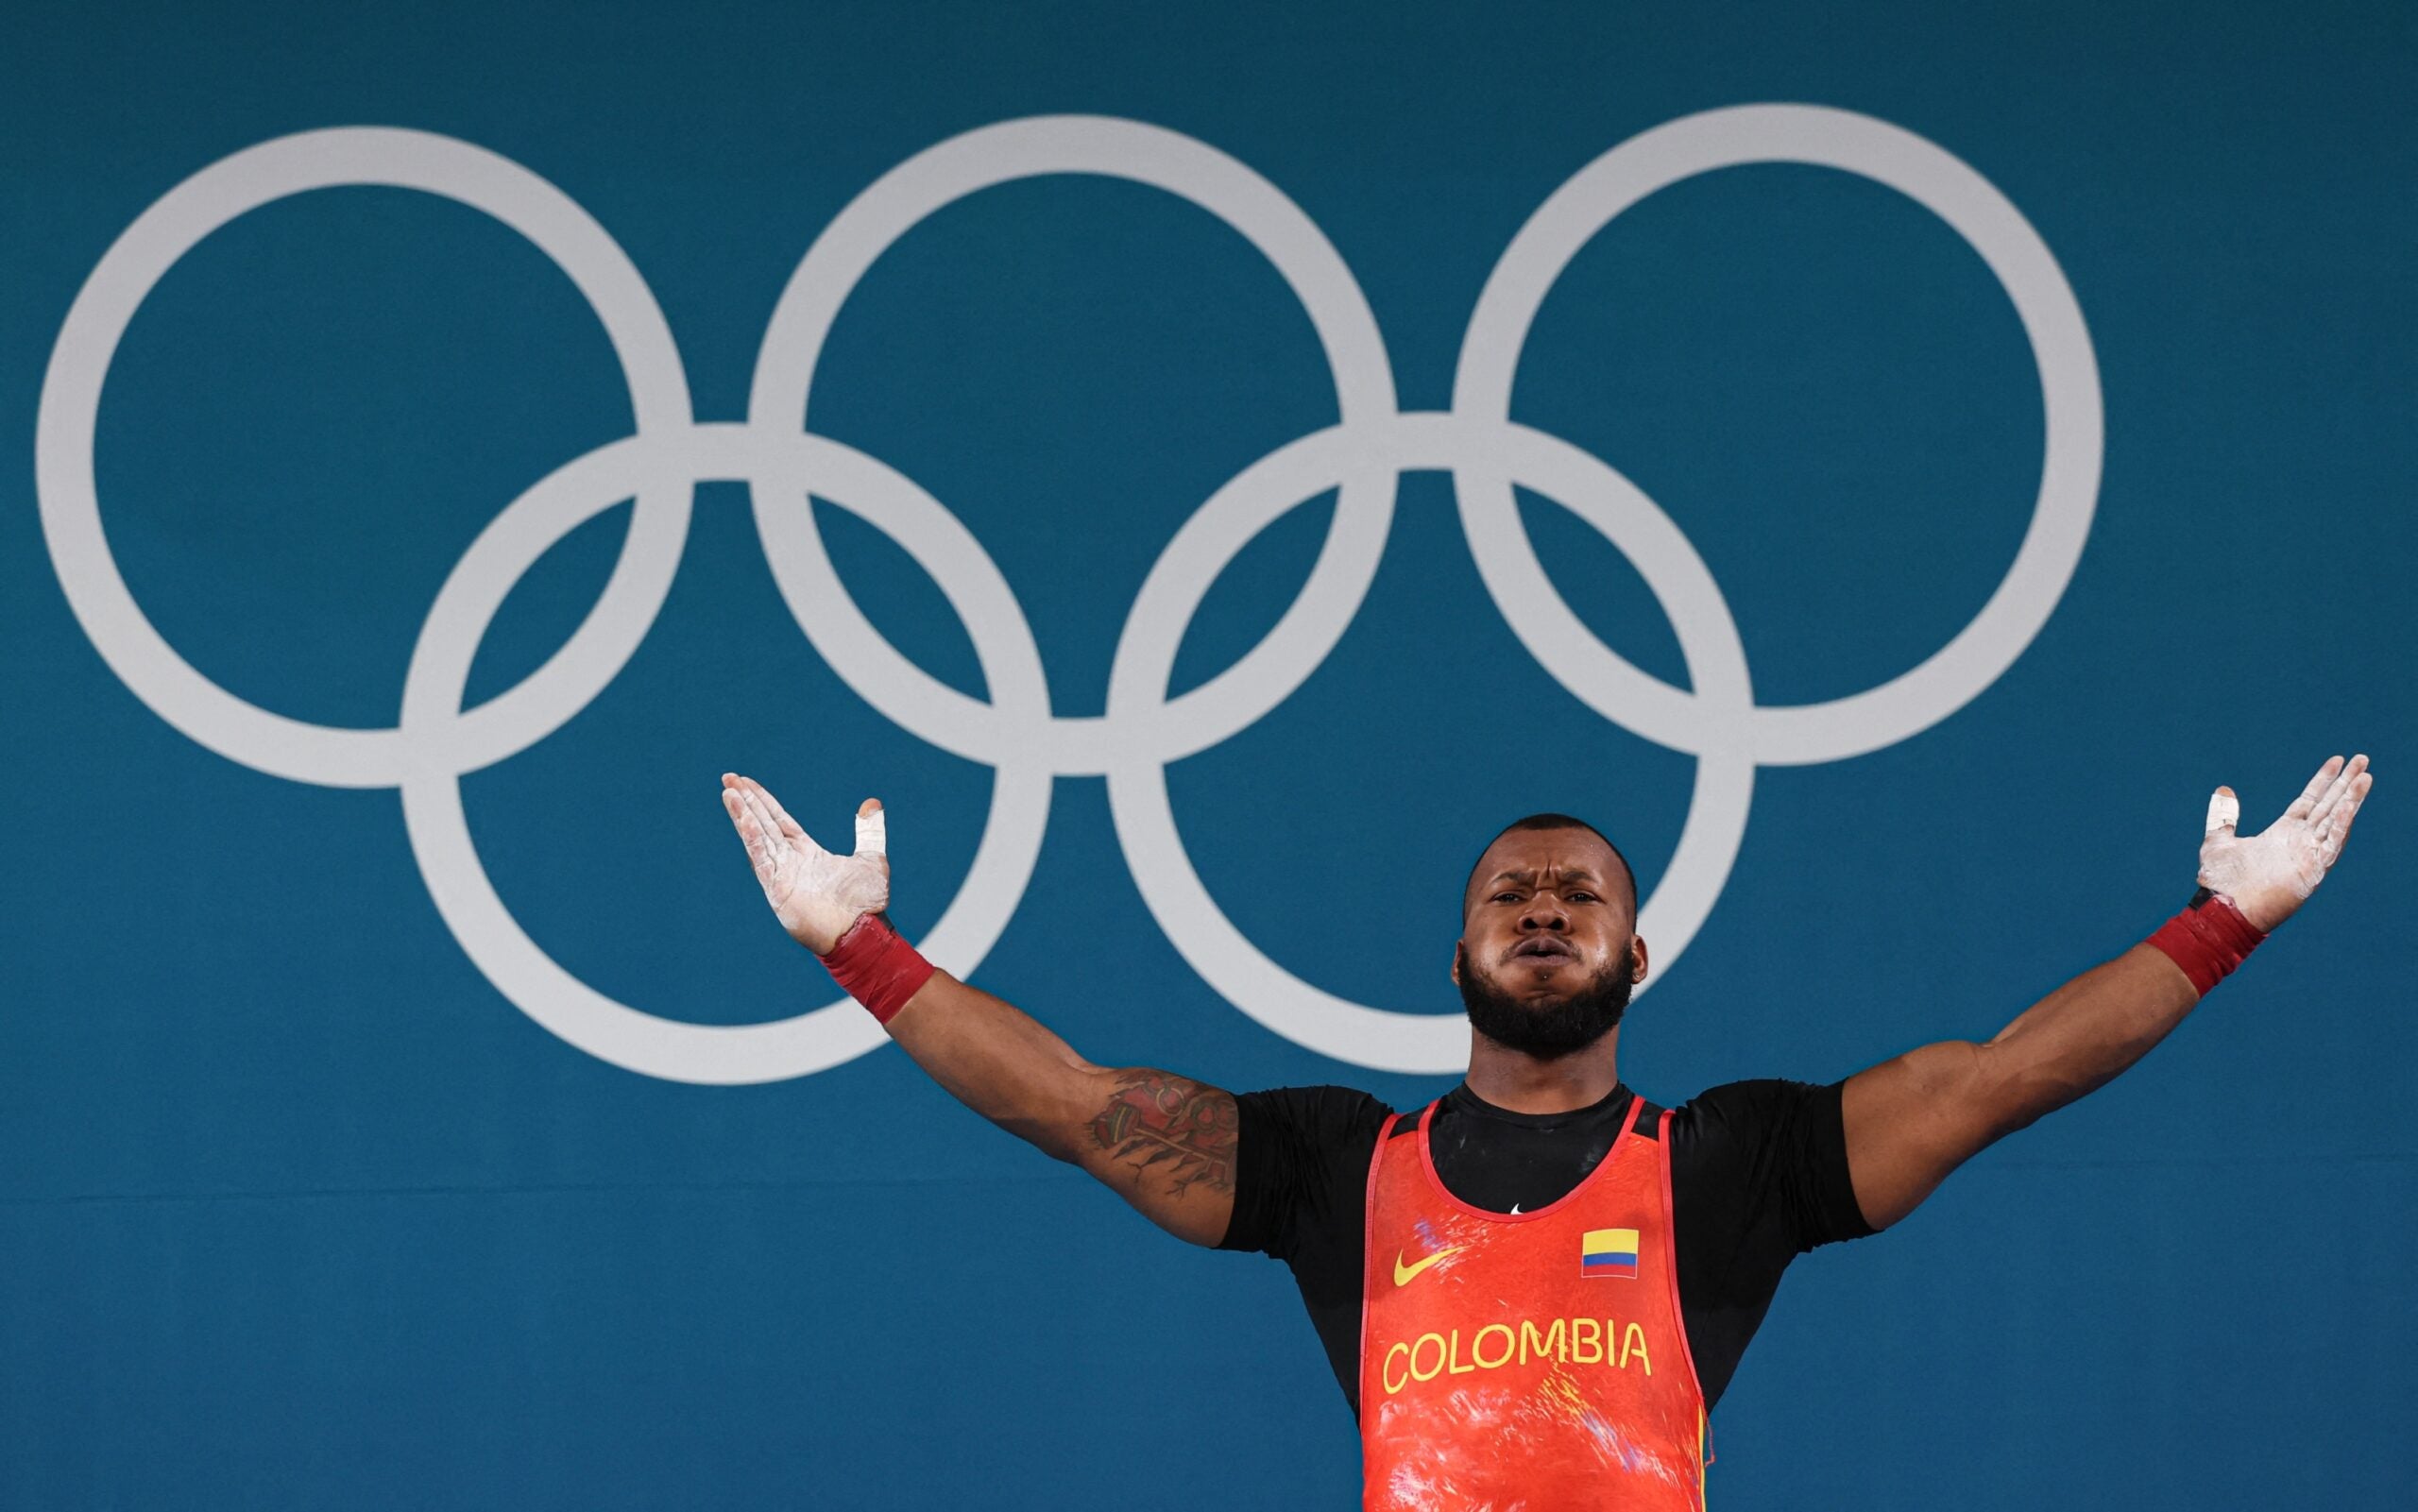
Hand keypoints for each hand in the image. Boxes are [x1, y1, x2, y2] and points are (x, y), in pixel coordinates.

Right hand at [720, 774, 890, 953]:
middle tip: (728, 777)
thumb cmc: (866, 903)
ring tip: (728, 791)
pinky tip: (742, 818)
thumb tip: (872, 804)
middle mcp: (790, 861)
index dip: (763, 801)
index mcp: (808, 853)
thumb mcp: (872, 858)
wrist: (862, 933)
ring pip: (757, 837)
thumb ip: (869, 831)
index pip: (780, 820)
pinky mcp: (777, 889)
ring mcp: (781, 875)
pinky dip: (751, 837)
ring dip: (742, 814)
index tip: (746, 783)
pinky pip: (761, 858)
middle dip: (746, 801)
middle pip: (763, 823)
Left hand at [2198, 754, 2371, 931]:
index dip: (2324, 781)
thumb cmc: (2221, 883)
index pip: (2309, 800)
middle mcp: (2299, 841)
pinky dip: (2341, 824)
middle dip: (2346, 783)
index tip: (2337, 760)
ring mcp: (2308, 855)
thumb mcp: (2217, 841)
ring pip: (2336, 821)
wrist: (2223, 910)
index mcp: (2282, 833)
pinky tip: (2350, 805)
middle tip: (2362, 758)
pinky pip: (2331, 843)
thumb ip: (2223, 816)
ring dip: (2351, 799)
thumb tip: (2224, 789)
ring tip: (2366, 777)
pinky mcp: (2312, 870)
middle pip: (2329, 805)